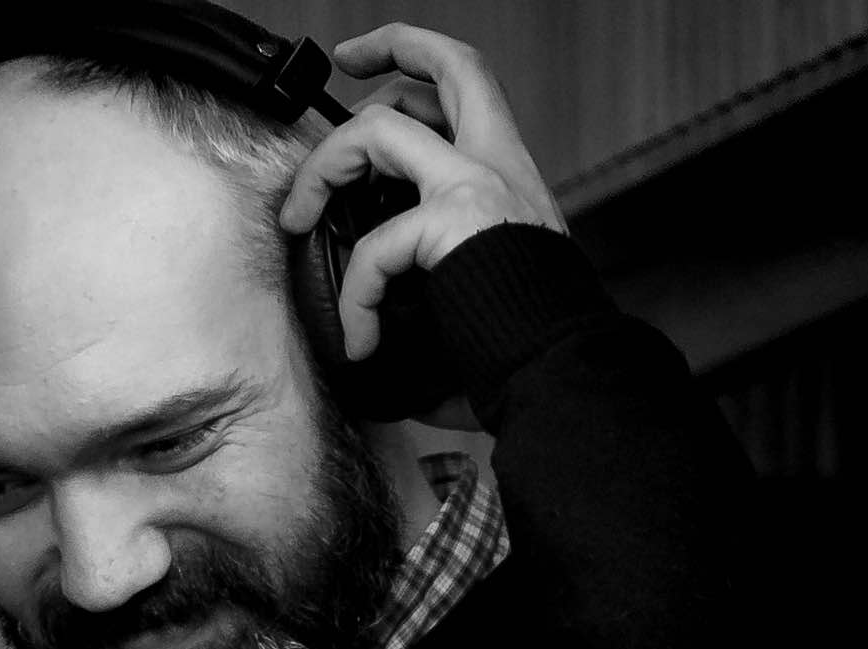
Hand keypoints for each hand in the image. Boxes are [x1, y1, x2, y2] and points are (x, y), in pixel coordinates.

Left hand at [280, 23, 565, 376]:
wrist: (567, 375)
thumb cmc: (527, 344)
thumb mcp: (480, 282)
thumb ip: (433, 266)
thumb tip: (374, 309)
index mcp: (508, 175)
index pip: (470, 83)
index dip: (418, 54)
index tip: (365, 61)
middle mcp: (501, 166)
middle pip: (445, 68)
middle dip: (384, 53)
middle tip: (337, 78)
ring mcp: (480, 185)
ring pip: (379, 130)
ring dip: (322, 170)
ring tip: (300, 221)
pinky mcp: (457, 222)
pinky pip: (374, 243)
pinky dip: (354, 295)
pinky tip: (359, 338)